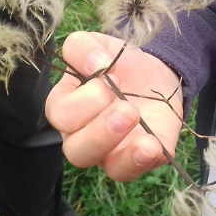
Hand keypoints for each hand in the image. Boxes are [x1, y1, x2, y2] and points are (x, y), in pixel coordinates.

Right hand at [46, 31, 183, 181]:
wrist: (155, 73)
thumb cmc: (118, 63)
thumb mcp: (98, 45)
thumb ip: (83, 47)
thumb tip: (96, 64)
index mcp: (66, 107)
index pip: (60, 115)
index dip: (84, 99)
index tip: (111, 76)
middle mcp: (83, 135)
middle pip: (76, 150)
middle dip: (100, 131)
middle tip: (126, 108)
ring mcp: (111, 152)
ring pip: (105, 167)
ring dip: (119, 148)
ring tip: (137, 121)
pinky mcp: (138, 158)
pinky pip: (132, 171)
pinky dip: (141, 161)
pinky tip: (153, 145)